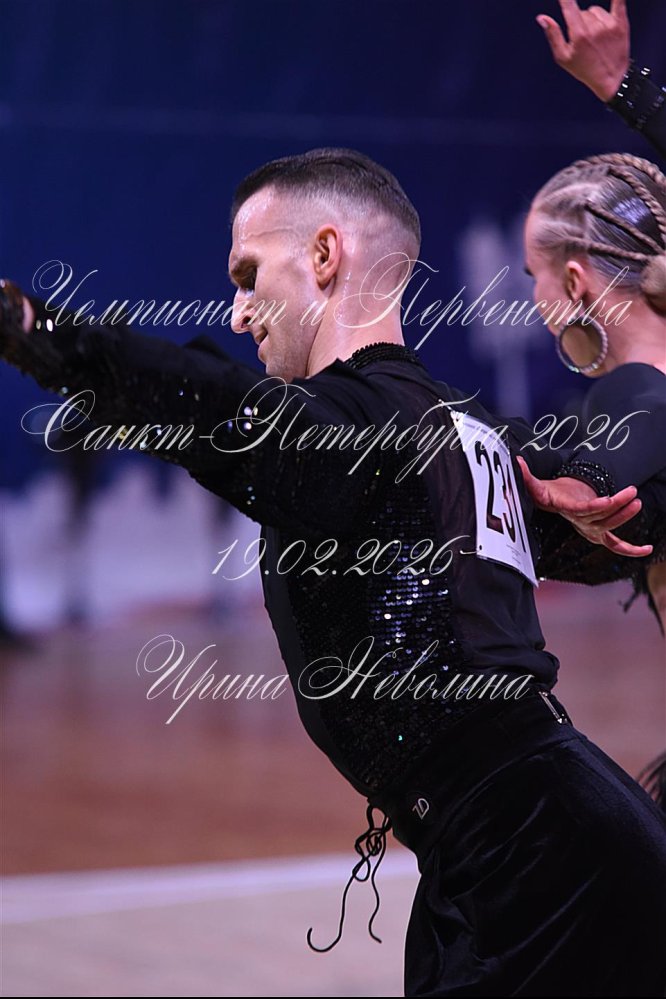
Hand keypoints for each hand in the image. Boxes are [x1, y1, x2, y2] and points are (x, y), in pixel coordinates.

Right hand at [516, 455, 652, 557]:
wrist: (555, 502)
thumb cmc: (548, 493)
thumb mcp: (537, 485)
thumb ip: (527, 477)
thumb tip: (517, 462)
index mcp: (568, 511)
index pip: (583, 510)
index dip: (594, 506)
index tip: (607, 500)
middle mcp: (581, 524)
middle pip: (601, 517)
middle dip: (618, 506)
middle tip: (632, 493)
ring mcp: (592, 529)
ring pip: (611, 526)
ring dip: (626, 515)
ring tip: (636, 499)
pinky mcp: (600, 532)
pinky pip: (617, 545)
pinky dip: (632, 550)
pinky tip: (648, 549)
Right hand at [536, 0, 629, 101]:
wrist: (612, 79)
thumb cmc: (585, 70)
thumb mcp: (563, 58)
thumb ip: (553, 35)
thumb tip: (542, 18)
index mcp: (579, 35)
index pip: (569, 6)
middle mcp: (594, 27)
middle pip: (583, 11)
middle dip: (581, 20)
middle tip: (585, 39)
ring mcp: (609, 24)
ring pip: (596, 10)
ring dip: (595, 19)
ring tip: (597, 36)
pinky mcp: (622, 23)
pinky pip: (618, 1)